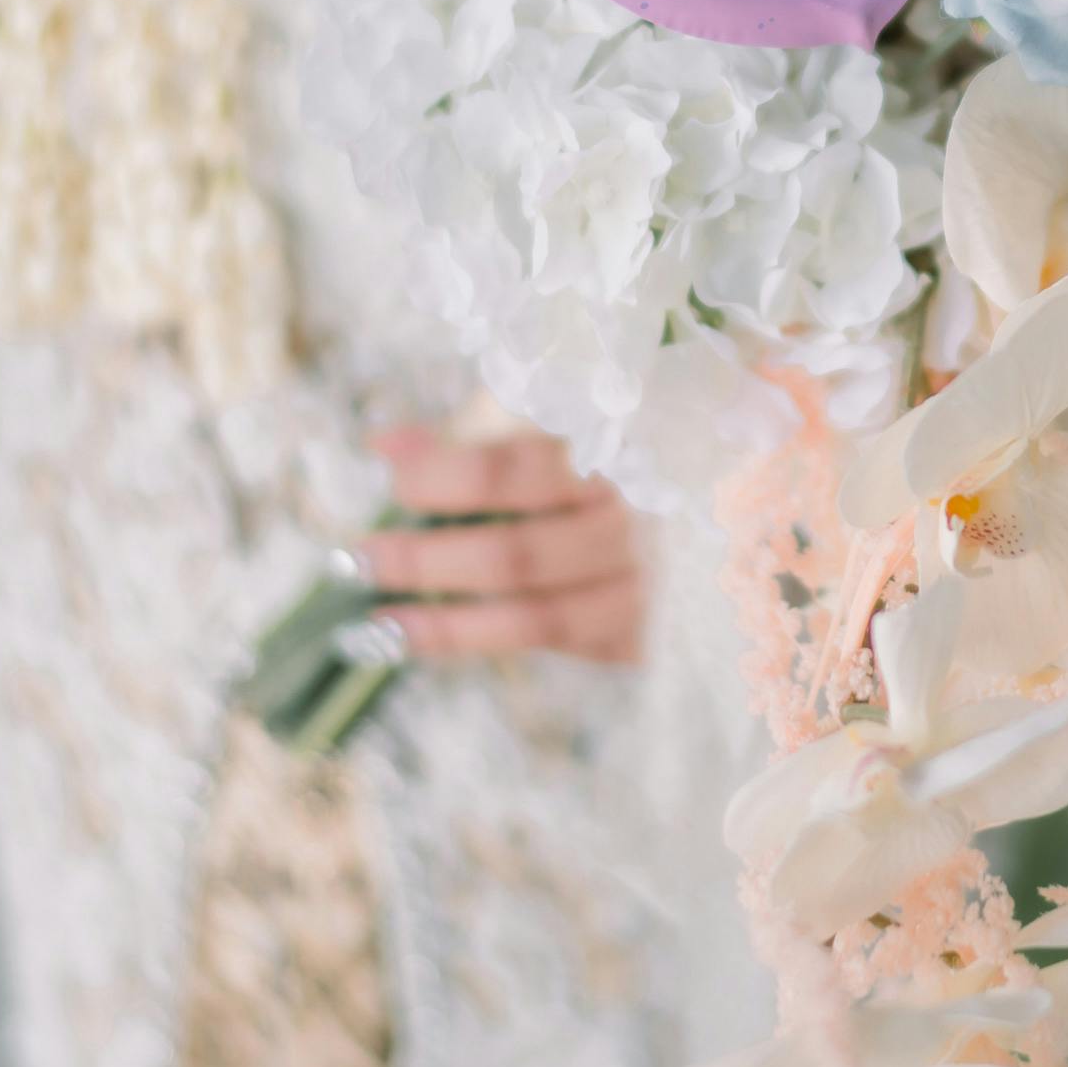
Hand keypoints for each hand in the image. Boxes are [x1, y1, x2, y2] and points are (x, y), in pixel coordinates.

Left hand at [362, 425, 644, 664]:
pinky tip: (421, 637)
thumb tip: (388, 444)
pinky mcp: (641, 635)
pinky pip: (552, 646)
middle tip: (352, 557)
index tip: (383, 461)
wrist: (715, 515)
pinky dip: (478, 642)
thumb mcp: (562, 421)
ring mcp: (644, 588)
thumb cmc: (620, 448)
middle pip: (515, 555)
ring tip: (368, 625)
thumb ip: (488, 430)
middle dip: (424, 558)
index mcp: (621, 452)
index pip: (515, 471)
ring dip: (441, 622)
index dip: (442, 470)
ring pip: (530, 618)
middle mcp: (636, 525)